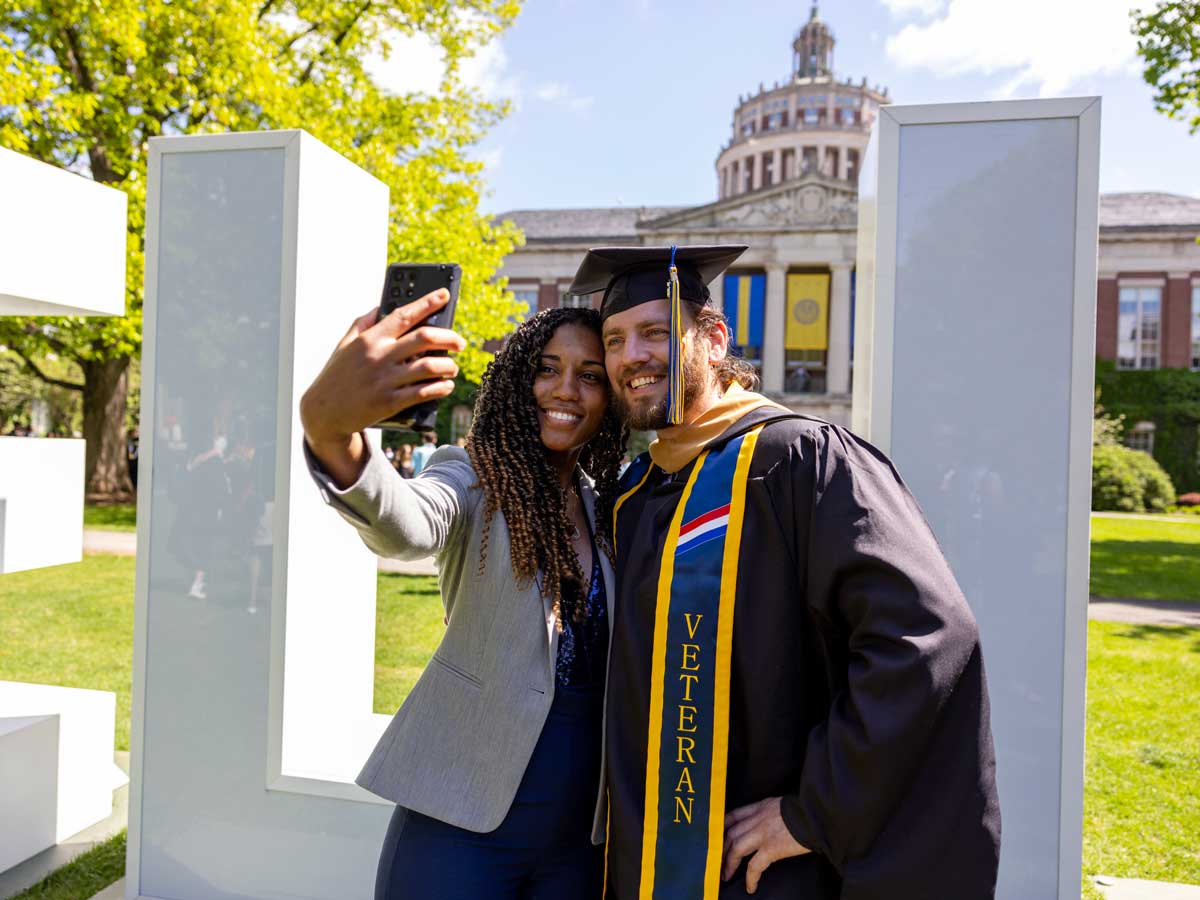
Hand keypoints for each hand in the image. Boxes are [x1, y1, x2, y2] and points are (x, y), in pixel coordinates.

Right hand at [300, 289, 465, 446]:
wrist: (324, 412)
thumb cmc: (336, 375)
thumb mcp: (345, 344)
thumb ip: (364, 323)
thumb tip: (381, 306)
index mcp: (370, 339)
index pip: (404, 315)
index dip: (427, 303)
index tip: (444, 294)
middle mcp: (380, 356)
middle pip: (425, 338)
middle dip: (449, 338)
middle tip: (460, 342)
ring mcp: (386, 380)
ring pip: (429, 366)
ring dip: (448, 366)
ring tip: (452, 367)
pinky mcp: (390, 402)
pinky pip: (424, 392)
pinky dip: (440, 388)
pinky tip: (445, 385)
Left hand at [722, 797, 810, 894]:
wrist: (817, 813)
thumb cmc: (805, 810)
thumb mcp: (782, 805)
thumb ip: (770, 813)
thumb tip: (768, 824)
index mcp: (760, 807)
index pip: (733, 815)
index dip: (722, 827)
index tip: (718, 837)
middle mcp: (758, 819)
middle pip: (730, 833)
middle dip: (722, 848)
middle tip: (718, 860)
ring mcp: (763, 833)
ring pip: (736, 849)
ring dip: (729, 863)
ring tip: (726, 875)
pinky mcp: (772, 848)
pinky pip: (755, 866)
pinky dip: (750, 878)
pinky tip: (750, 887)